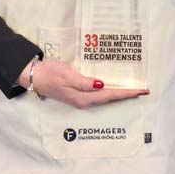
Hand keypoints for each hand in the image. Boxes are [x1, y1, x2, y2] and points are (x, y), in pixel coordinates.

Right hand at [27, 59, 147, 107]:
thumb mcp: (66, 74)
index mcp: (83, 97)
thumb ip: (84, 82)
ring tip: (131, 90)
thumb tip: (102, 85)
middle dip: (126, 94)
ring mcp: (80, 100)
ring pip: (104, 98)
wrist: (32, 76)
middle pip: (110, 98)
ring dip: (118, 94)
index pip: (110, 94)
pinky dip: (109, 92)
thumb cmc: (49, 72)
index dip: (127, 93)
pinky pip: (98, 96)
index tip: (142, 90)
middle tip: (142, 90)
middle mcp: (84, 101)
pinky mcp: (76, 96)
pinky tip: (112, 88)